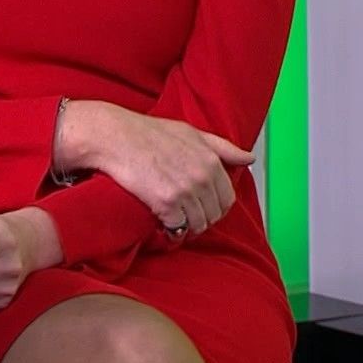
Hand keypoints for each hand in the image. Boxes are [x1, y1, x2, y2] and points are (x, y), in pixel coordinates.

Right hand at [62, 102, 252, 237]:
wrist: (114, 137)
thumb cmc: (148, 133)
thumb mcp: (190, 132)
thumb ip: (222, 147)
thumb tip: (249, 158)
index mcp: (211, 161)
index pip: (227, 198)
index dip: (215, 206)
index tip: (201, 205)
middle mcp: (202, 177)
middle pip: (214, 215)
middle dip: (202, 218)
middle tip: (186, 214)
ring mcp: (185, 191)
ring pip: (198, 224)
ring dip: (187, 226)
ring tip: (174, 218)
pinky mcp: (166, 203)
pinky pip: (178, 228)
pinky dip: (171, 230)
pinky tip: (163, 223)